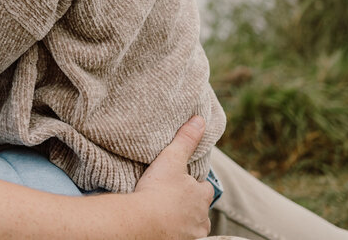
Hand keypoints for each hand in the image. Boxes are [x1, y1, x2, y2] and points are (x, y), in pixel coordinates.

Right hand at [132, 116, 214, 239]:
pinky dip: (175, 234)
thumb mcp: (171, 159)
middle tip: (173, 199)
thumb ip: (185, 139)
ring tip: (166, 214)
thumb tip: (200, 120)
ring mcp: (192, 234)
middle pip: (200, 210)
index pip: (205, 188)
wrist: (142, 222)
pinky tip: (164, 229)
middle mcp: (201, 218)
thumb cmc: (157, 190)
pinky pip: (181, 238)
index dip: (196, 184)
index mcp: (201, 195)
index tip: (183, 182)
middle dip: (191, 205)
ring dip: (184, 221)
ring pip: (193, 226)